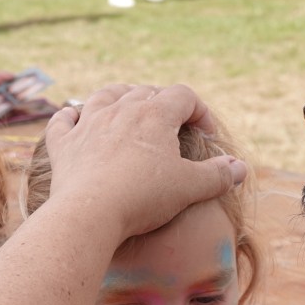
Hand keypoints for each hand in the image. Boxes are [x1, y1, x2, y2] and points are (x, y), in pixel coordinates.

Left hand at [44, 84, 247, 238]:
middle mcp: (120, 109)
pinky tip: (74, 118)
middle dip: (162, 103)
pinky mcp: (64, 145)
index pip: (183, 96)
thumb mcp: (189, 188)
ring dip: (119, 97)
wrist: (89, 213)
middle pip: (145, 91)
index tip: (206, 134)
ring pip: (105, 96)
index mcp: (155, 114)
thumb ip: (218, 176)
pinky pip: (63, 120)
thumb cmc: (143, 197)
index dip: (199, 111)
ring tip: (128, 107)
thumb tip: (241, 168)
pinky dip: (70, 116)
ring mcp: (88, 124)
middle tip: (171, 125)